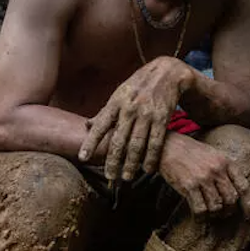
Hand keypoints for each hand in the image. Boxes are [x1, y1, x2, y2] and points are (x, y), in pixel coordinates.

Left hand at [79, 56, 195, 181]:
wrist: (166, 72)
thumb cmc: (138, 86)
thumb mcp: (118, 95)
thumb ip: (104, 112)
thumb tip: (86, 126)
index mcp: (115, 103)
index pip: (100, 126)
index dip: (90, 142)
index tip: (82, 158)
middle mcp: (129, 108)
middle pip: (119, 139)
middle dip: (113, 160)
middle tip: (109, 176)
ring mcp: (146, 113)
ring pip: (137, 143)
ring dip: (131, 163)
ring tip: (126, 177)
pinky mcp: (163, 117)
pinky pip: (156, 141)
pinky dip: (151, 157)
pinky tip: (148, 169)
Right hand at [159, 133, 249, 219]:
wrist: (168, 146)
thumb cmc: (191, 151)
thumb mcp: (213, 153)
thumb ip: (225, 168)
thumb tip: (236, 189)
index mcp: (226, 161)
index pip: (243, 186)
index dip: (248, 203)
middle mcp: (217, 170)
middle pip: (231, 199)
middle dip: (229, 210)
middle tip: (223, 214)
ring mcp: (203, 178)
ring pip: (217, 206)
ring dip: (214, 214)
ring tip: (210, 214)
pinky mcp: (189, 186)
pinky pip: (200, 209)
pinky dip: (201, 217)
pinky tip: (198, 217)